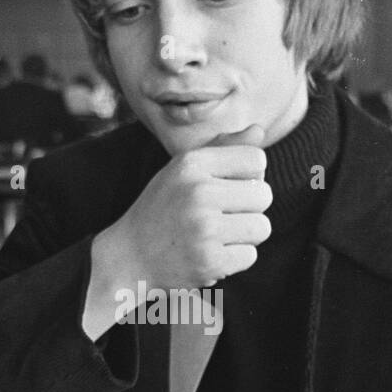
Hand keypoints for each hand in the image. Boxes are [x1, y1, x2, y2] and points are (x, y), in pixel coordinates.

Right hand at [108, 126, 270, 289]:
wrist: (128, 258)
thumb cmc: (161, 210)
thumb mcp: (183, 171)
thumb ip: (222, 149)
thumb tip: (259, 130)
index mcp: (192, 163)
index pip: (256, 158)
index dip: (251, 176)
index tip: (229, 188)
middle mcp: (198, 192)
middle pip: (264, 194)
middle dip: (250, 209)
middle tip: (222, 217)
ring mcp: (204, 228)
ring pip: (262, 227)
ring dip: (245, 236)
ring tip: (217, 236)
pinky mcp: (210, 261)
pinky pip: (250, 255)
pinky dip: (235, 259)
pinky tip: (211, 255)